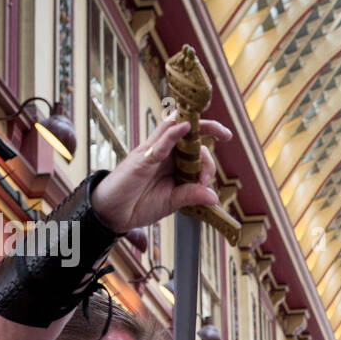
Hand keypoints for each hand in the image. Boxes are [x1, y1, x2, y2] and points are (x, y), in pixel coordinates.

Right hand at [90, 111, 232, 232]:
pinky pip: (158, 142)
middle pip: (189, 132)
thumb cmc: (139, 204)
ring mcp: (153, 152)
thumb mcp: (172, 202)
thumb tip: (214, 197)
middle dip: (210, 130)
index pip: (197, 150)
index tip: (207, 181)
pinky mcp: (141, 158)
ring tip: (216, 128)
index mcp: (174, 163)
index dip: (208, 163)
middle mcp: (165, 153)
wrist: (113, 213)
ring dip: (195, 126)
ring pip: (175, 129)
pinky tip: (185, 127)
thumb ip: (191, 196)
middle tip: (227, 135)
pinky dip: (172, 134)